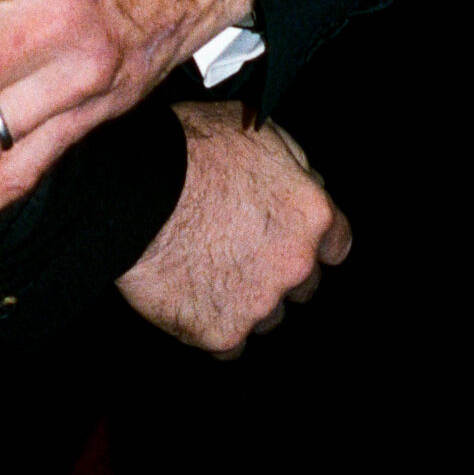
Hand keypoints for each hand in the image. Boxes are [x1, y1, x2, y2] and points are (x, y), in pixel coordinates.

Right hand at [117, 103, 350, 356]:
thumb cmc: (192, 151)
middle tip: (239, 249)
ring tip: (208, 270)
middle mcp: (296, 265)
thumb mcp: (257, 131)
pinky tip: (193, 297)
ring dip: (247, 300)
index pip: (337, 242)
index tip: (291, 236)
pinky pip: (229, 343)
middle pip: (303, 284)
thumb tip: (304, 182)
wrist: (136, 194)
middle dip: (279, 270)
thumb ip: (293, 164)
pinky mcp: (222, 333)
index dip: (313, 239)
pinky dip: (215, 326)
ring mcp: (260, 304)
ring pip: (266, 315)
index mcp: (312, 214)